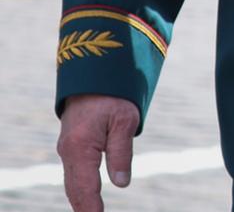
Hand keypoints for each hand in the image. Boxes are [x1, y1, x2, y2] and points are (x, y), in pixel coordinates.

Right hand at [57, 95, 138, 211]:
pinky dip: (78, 190)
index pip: (86, 185)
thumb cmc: (113, 97)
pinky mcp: (70, 147)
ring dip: (80, 201)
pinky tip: (86, 201)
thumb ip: (122, 152)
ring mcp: (67, 150)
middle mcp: (68, 151)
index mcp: (80, 146)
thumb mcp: (125, 121)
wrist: (93, 77)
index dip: (91, 206)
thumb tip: (121, 183)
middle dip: (84, 208)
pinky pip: (73, 174)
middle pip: (74, 189)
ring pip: (71, 183)